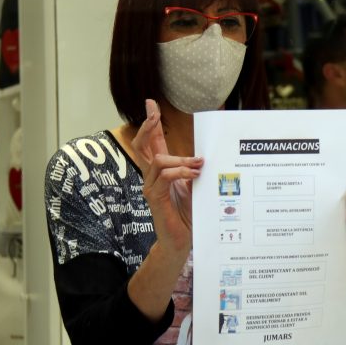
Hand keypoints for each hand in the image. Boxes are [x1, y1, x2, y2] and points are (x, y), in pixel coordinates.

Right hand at [132, 99, 202, 252]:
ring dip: (180, 159)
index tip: (151, 103)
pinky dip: (180, 172)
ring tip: (198, 164)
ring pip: (157, 160)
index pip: (153, 142)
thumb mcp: (196, 187)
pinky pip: (164, 178)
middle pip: (142, 146)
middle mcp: (153, 177)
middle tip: (154, 114)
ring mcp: (151, 187)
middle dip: (148, 127)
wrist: (182, 241)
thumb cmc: (189, 215)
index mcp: (162, 171)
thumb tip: (203, 156)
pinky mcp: (155, 199)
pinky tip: (194, 175)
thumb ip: (195, 171)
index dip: (151, 122)